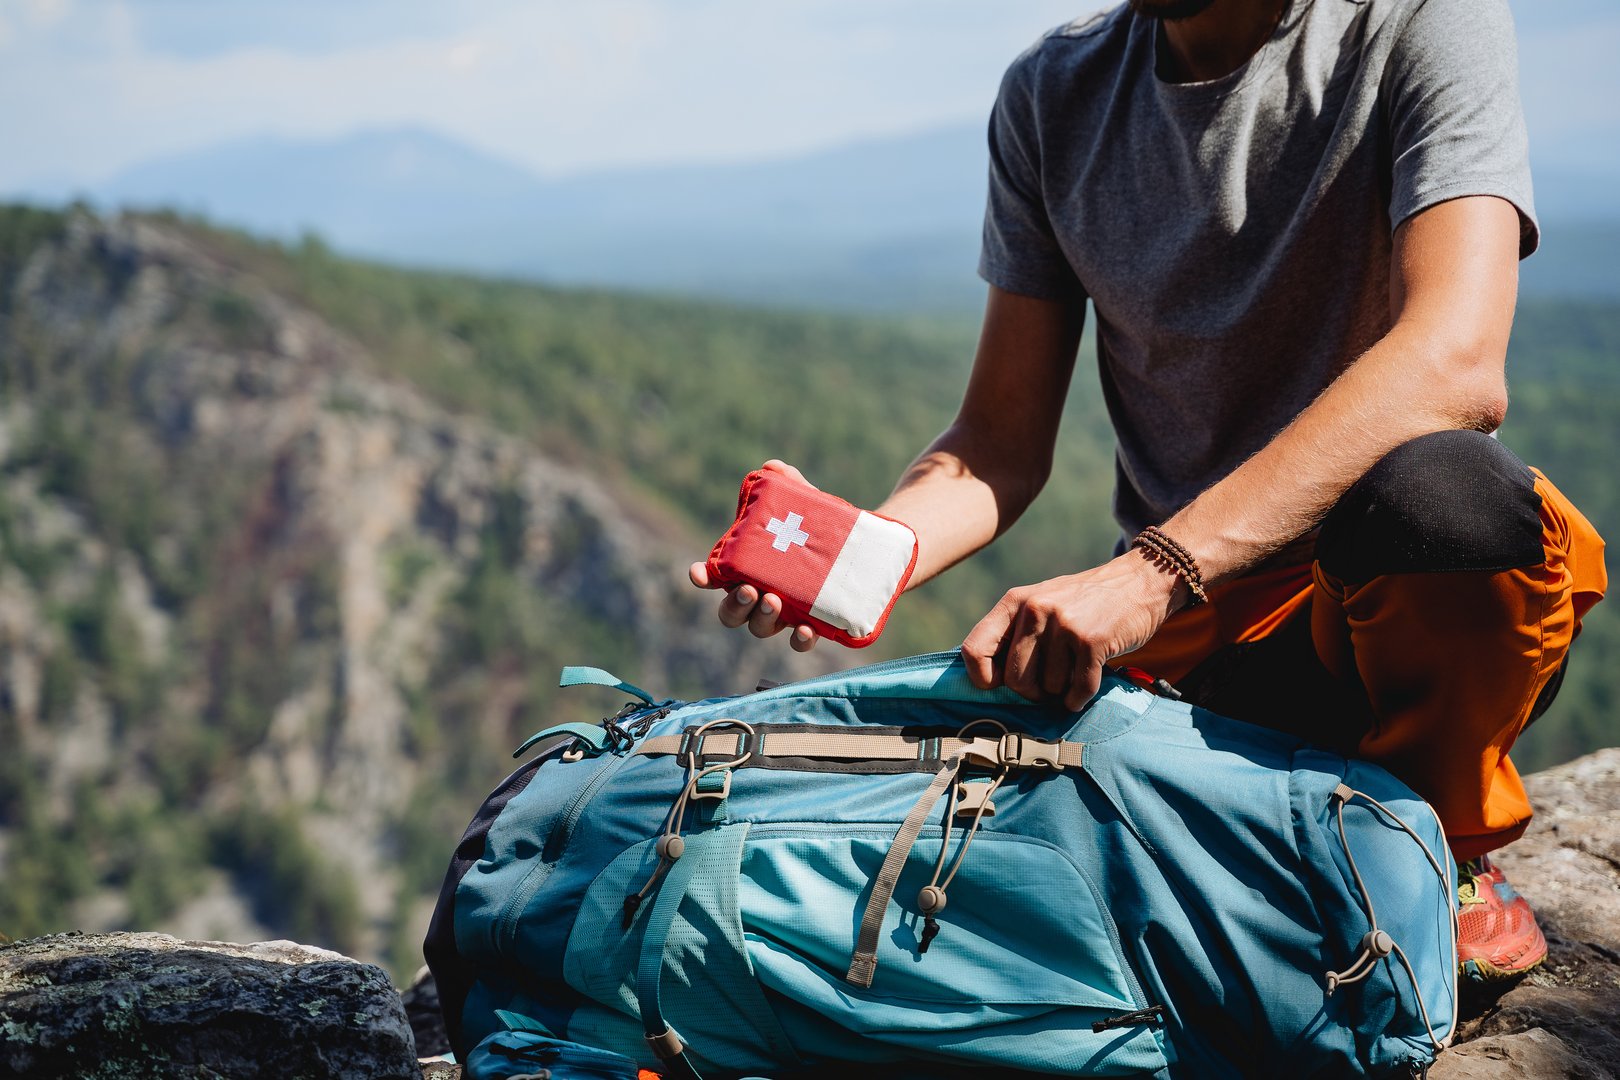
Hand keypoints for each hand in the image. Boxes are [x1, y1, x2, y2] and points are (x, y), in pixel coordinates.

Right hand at [688, 459, 818, 651]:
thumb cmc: (820, 527)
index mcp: (748, 568)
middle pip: (732, 612)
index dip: (703, 577)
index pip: (716, 577)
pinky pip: (798, 642)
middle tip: (749, 589)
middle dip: (735, 604)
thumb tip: (774, 467)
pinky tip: (807, 629)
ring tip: (773, 601)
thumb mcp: (807, 504)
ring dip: (761, 618)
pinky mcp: (812, 625)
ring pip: (760, 627)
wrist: (865, 550)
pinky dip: (799, 640)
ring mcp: (784, 615)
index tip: (698, 572)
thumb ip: (791, 485)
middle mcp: (759, 595)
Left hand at [961, 551, 1185, 710]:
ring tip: (1074, 669)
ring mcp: (1064, 624)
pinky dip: (1080, 697)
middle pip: (1014, 680)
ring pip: (1048, 688)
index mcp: (1016, 601)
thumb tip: (986, 679)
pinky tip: (1085, 686)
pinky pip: (1077, 689)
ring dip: (1062, 690)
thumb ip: (1015, 632)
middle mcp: (1036, 609)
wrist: (1140, 581)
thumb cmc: (1086, 602)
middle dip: (1032, 691)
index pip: (975, 649)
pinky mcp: (1092, 640)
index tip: (997, 685)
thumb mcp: (1043, 603)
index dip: (982, 678)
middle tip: (1049, 683)